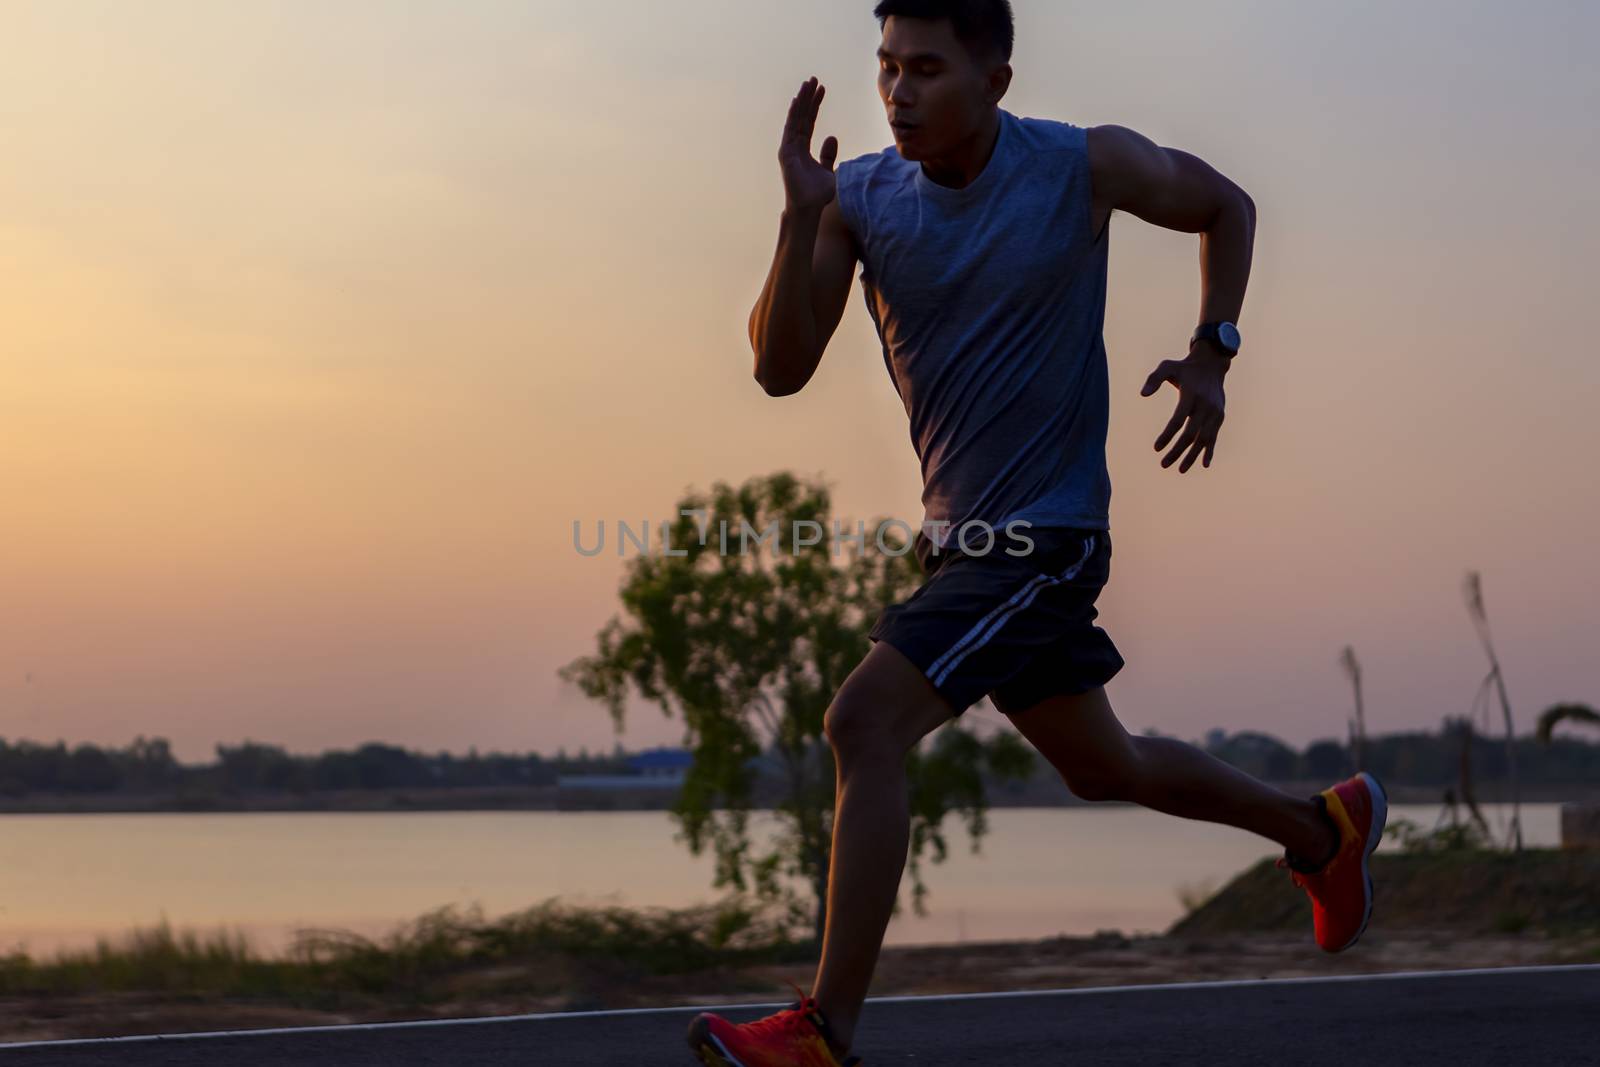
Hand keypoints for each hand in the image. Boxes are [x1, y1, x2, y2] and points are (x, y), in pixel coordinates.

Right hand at [779, 76, 838, 213]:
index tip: (822, 89)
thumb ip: (828, 154)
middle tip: (814, 79)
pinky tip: (797, 101)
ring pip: (796, 119)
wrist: (810, 208)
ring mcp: (789, 148)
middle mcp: (794, 145)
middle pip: (802, 116)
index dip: (815, 105)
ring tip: (808, 83)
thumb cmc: (817, 194)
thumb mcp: (828, 171)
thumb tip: (831, 137)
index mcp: (803, 148)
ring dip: (802, 101)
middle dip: (808, 97)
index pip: (810, 121)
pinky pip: (791, 129)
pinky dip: (794, 115)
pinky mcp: (787, 153)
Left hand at [1140, 345, 1229, 472]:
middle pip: (1191, 434)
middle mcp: (1205, 405)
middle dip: (1177, 451)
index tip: (1156, 448)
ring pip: (1204, 439)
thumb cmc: (1184, 368)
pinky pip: (1214, 436)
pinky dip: (1210, 451)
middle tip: (1163, 464)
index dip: (1167, 435)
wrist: (1212, 365)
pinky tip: (1204, 464)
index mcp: (1191, 394)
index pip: (1178, 420)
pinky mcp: (1220, 416)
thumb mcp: (1167, 366)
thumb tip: (1142, 394)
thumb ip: (1154, 378)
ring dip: (1192, 456)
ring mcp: (1215, 412)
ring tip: (1180, 470)